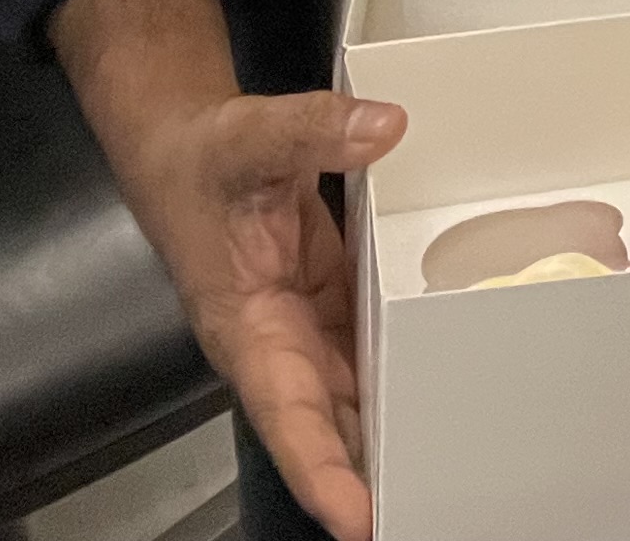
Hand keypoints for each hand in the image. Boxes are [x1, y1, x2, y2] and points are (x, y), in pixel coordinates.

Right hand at [115, 83, 405, 540]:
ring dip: (388, 437)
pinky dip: (400, 378)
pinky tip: (441, 399)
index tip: (358, 518)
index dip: (321, 470)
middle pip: (327, 427)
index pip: (285, 414)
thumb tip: (382, 128)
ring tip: (443, 473)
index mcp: (245, 325)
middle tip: (424, 505)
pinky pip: (368, 354)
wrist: (185, 151)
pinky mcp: (329, 308)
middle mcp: (277, 344)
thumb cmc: (200, 160)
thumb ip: (311, 130)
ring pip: (352, 400)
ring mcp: (305, 331)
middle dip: (369, 476)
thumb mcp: (250, 136)